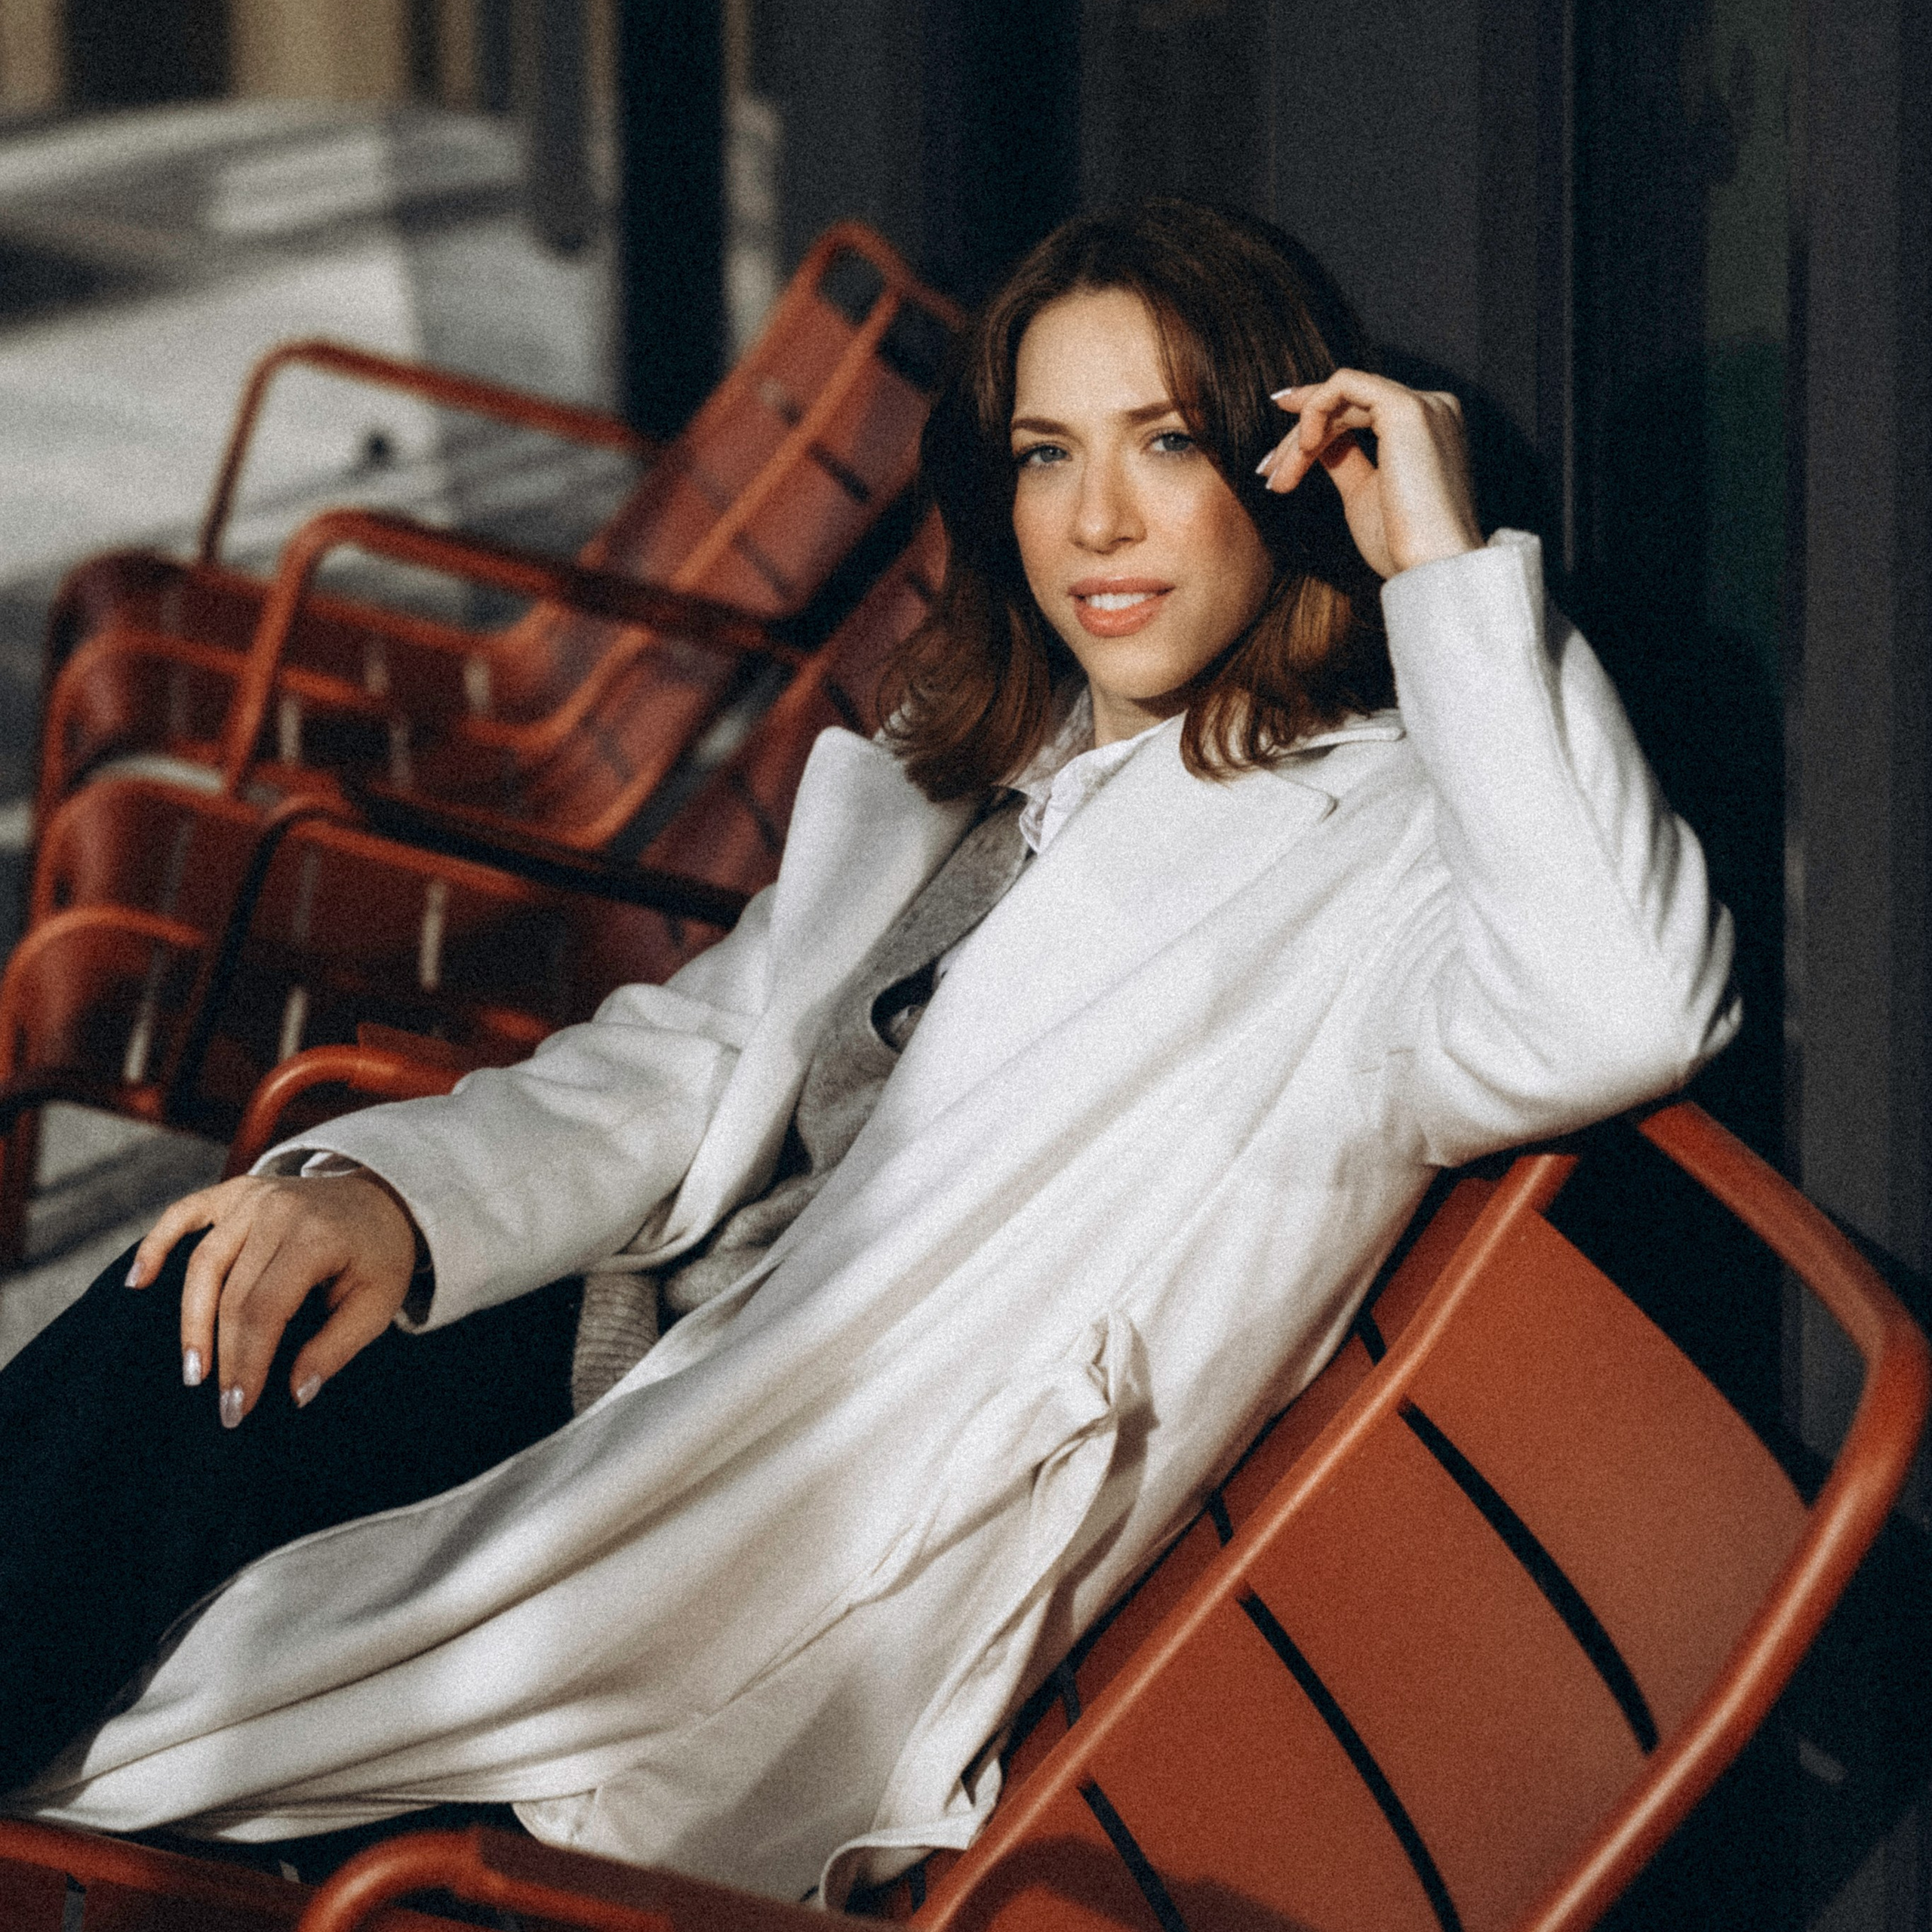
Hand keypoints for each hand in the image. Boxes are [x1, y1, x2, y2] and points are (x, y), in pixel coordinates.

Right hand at [127, 1172, 418, 1425]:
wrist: (382, 1198)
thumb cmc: (379, 1256)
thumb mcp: (378, 1304)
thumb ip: (337, 1348)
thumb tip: (296, 1394)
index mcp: (315, 1237)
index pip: (265, 1309)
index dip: (246, 1362)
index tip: (238, 1408)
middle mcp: (277, 1211)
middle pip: (231, 1293)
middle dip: (221, 1354)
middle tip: (219, 1403)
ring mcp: (252, 1197)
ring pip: (203, 1262)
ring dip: (190, 1319)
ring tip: (191, 1369)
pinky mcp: (235, 1191)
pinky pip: (183, 1214)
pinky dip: (155, 1245)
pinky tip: (137, 1282)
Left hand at [1255, 369, 1482, 578]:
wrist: (1429, 568)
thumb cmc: (1401, 547)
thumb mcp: (1362, 494)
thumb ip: (1344, 460)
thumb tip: (1314, 441)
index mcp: (1426, 430)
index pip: (1358, 413)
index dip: (1310, 432)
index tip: (1274, 462)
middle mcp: (1432, 408)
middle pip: (1345, 406)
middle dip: (1297, 440)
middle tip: (1268, 476)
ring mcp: (1423, 404)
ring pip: (1339, 396)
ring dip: (1299, 436)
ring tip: (1278, 478)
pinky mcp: (1407, 408)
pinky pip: (1344, 384)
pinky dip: (1313, 410)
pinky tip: (1303, 448)